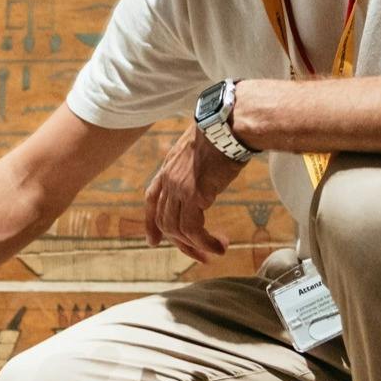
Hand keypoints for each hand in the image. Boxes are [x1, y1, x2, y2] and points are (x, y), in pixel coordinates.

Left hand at [145, 124, 248, 262]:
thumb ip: (197, 162)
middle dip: (179, 242)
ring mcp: (179, 187)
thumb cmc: (224, 130)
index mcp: (168, 166)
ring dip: (195, 246)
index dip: (150, 222)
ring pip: (176, 229)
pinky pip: (194, 229)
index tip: (152, 241)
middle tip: (198, 256)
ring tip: (215, 252)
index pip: (151, 198)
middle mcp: (169, 178)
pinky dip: (205, 242)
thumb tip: (210, 166)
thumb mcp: (201, 146)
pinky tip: (219, 246)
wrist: (229, 124)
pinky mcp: (195, 195)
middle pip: (163, 219)